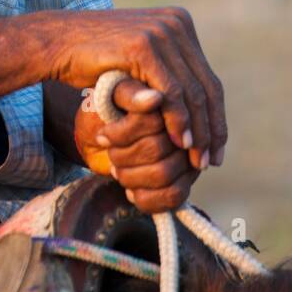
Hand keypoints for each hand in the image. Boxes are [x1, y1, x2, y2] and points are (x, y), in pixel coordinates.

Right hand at [48, 5, 226, 172]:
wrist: (58, 43)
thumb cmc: (95, 59)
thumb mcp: (141, 63)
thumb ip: (169, 73)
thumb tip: (201, 106)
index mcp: (180, 22)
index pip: (208, 79)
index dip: (216, 118)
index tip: (216, 149)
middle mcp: (176, 22)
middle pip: (205, 86)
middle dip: (210, 128)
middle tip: (210, 161)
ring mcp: (160, 31)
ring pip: (191, 92)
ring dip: (197, 130)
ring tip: (196, 159)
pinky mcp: (143, 46)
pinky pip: (171, 92)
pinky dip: (178, 121)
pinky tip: (179, 142)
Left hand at [74, 75, 204, 213]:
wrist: (103, 138)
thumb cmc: (107, 111)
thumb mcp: (111, 96)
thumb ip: (129, 93)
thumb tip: (154, 98)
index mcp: (169, 102)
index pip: (151, 122)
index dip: (123, 133)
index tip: (102, 136)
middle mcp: (186, 130)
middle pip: (156, 149)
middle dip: (124, 156)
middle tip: (110, 154)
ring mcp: (188, 158)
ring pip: (164, 174)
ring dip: (131, 177)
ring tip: (117, 171)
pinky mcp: (185, 181)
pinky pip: (173, 196)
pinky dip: (145, 198)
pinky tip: (131, 191)